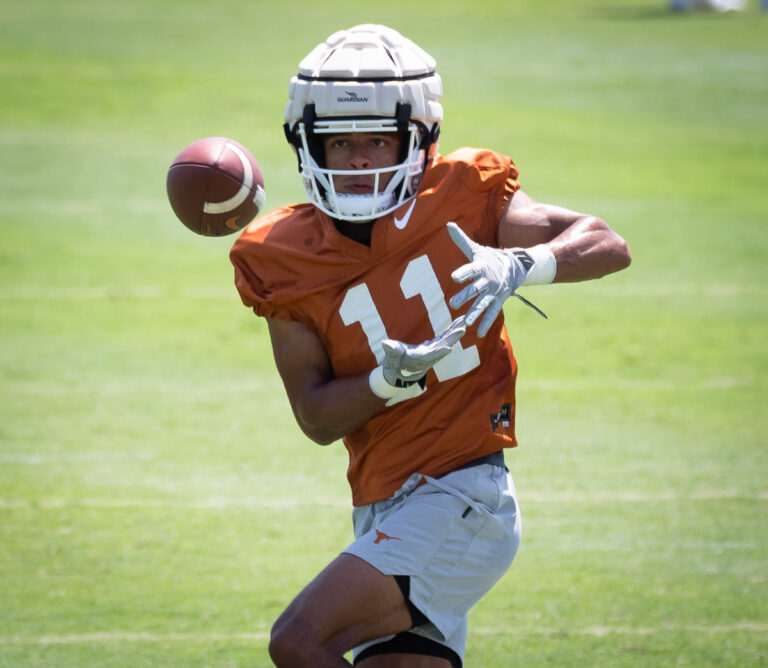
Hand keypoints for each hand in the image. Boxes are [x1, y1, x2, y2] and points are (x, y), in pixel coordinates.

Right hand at [380, 316, 466, 386]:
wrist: (399, 371)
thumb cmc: (394, 365)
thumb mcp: (390, 358)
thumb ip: (391, 350)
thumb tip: (386, 344)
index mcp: (418, 360)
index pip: (429, 357)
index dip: (438, 353)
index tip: (448, 349)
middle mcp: (429, 356)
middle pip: (442, 347)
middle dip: (452, 339)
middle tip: (462, 329)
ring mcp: (432, 351)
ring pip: (446, 341)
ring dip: (454, 332)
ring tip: (464, 321)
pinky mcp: (433, 346)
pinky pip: (444, 337)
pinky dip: (451, 330)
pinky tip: (459, 322)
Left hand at [447, 222, 533, 336]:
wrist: (517, 265)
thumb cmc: (491, 257)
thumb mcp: (476, 249)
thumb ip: (461, 240)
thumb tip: (448, 224)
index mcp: (481, 266)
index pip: (470, 269)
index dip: (463, 273)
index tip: (453, 277)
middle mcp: (488, 280)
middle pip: (475, 289)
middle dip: (464, 296)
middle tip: (451, 304)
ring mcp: (494, 291)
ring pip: (483, 303)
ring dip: (475, 313)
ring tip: (466, 323)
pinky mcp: (499, 300)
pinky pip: (492, 313)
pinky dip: (486, 323)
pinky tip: (480, 333)